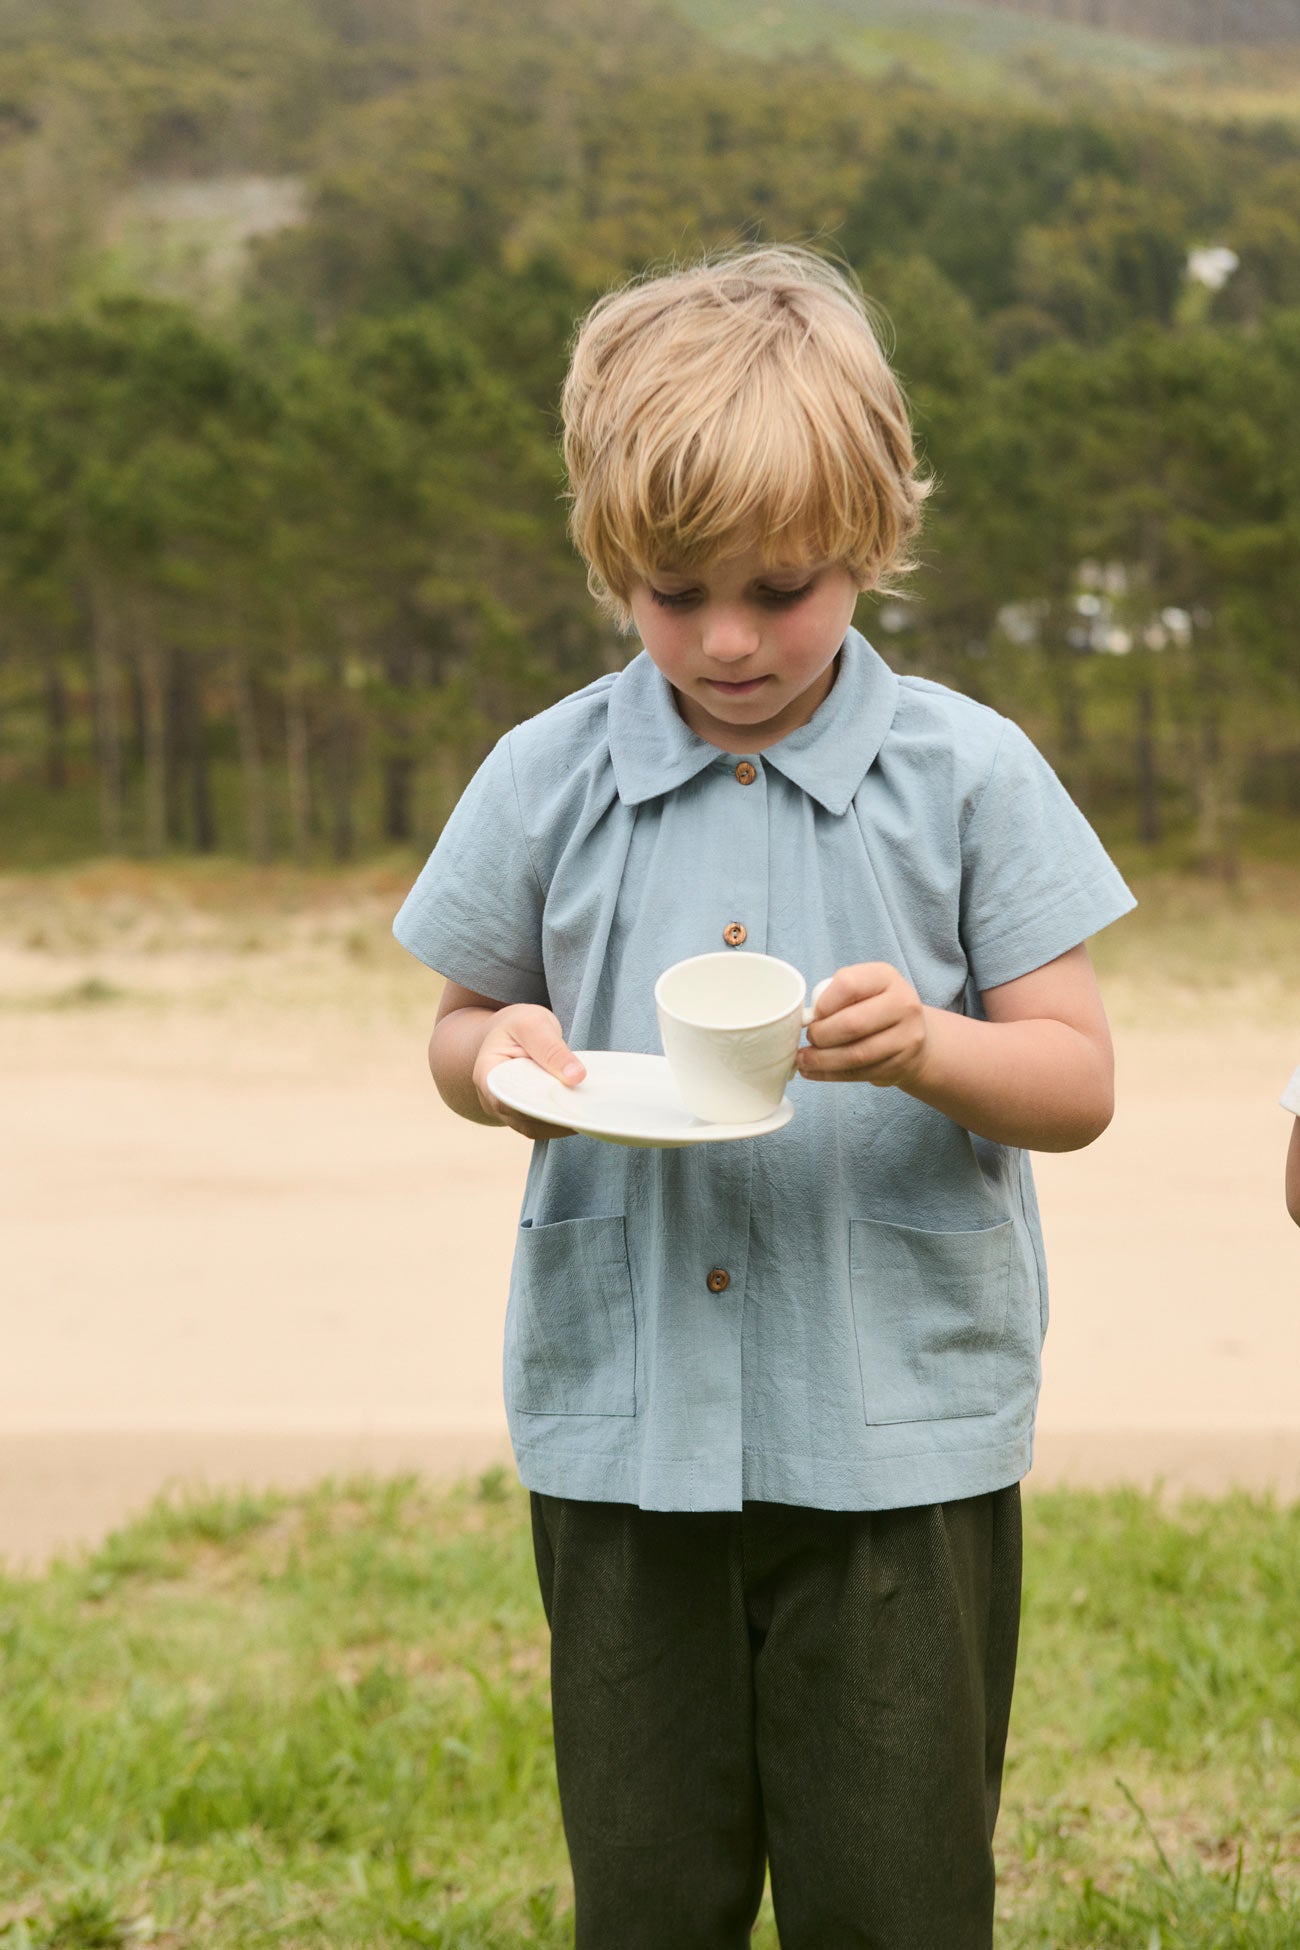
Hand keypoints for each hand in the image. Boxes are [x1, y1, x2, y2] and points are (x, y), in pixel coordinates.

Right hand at [473, 1004, 586, 1139]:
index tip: (565, 1101)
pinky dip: (562, 1121)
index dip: (536, 1106)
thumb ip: (551, 1048)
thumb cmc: (517, 1026)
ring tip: (586, 1111)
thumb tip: (575, 1077)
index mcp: (488, 1076)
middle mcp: (494, 1099)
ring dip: (561, 1122)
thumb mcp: (533, 1024)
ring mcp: (509, 1111)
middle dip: (554, 1115)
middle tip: (584, 1108)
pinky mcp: (525, 1115)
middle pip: (524, 1118)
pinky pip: (543, 1126)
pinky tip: (580, 1112)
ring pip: (535, 1127)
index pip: (508, 1100)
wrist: (510, 1033)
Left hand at [795, 962, 929, 1088]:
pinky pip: (860, 1073)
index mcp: (886, 977)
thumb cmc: (874, 1009)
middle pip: (852, 1024)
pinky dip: (831, 1075)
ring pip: (855, 1055)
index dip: (823, 1004)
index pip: (848, 985)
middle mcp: (903, 1003)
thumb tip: (805, 1020)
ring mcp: (907, 1036)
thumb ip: (836, 997)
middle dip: (821, 1035)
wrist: (912, 1035)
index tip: (813, 1015)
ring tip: (804, 1059)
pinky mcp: (902, 1064)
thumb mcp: (861, 990)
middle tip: (809, 1039)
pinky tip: (814, 1071)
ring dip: (822, 1060)